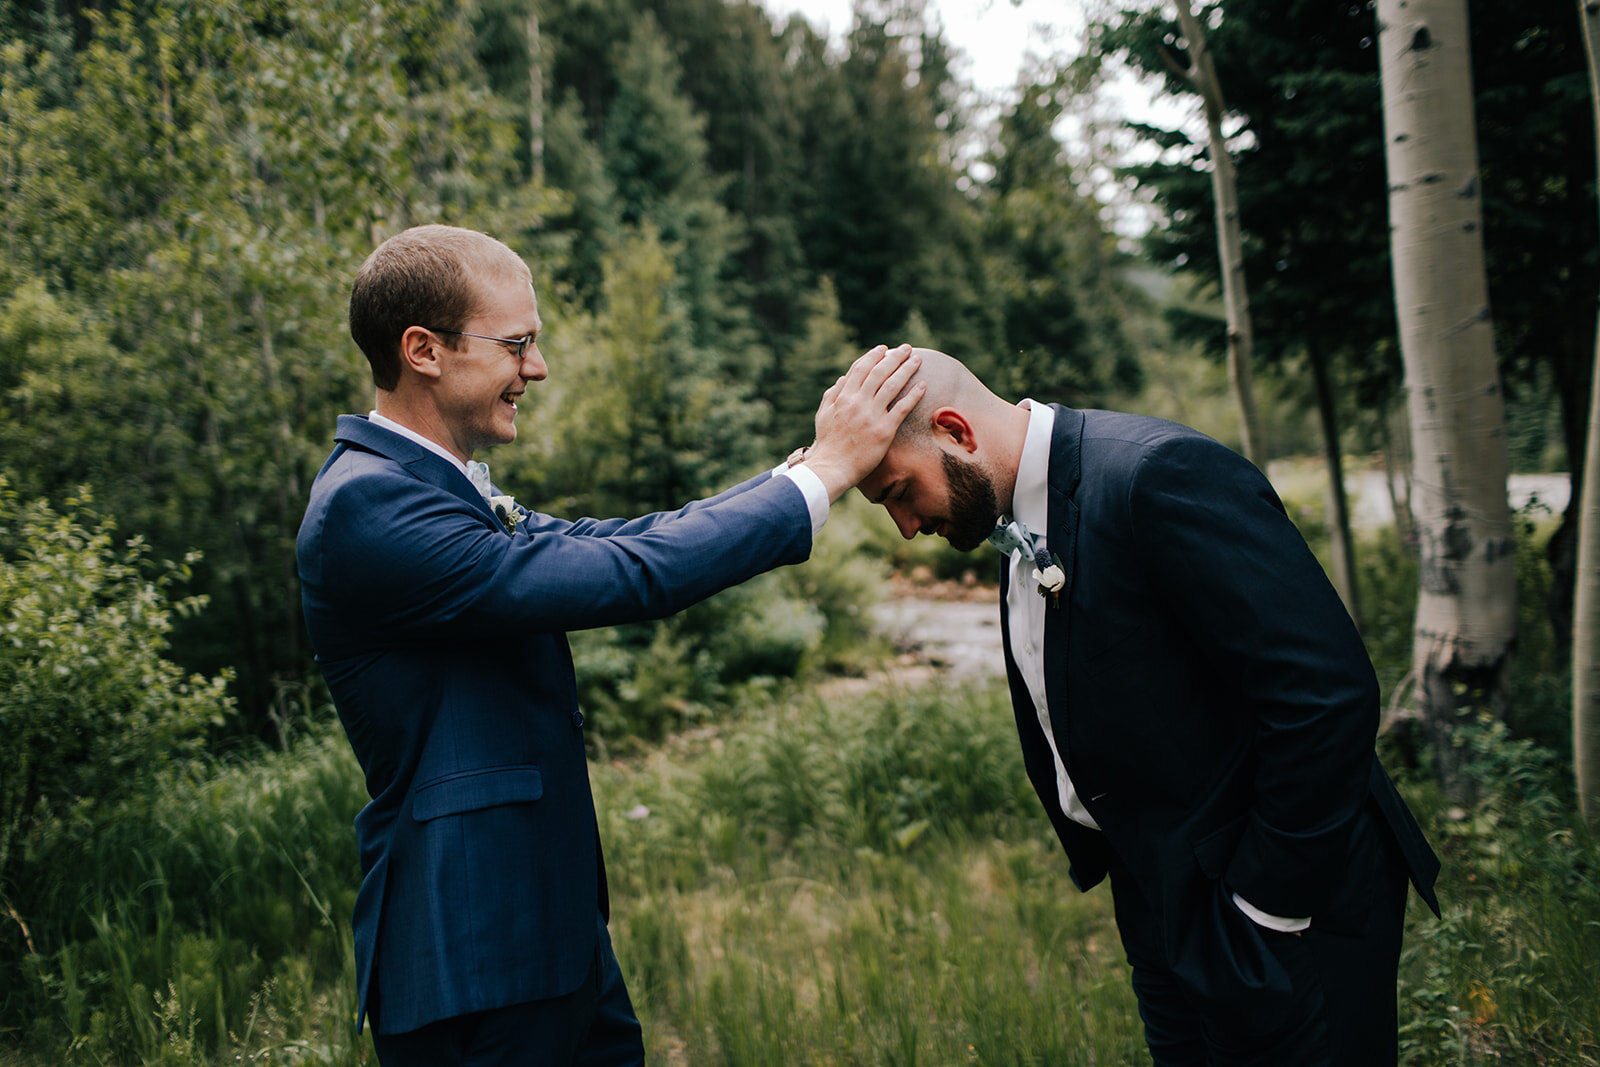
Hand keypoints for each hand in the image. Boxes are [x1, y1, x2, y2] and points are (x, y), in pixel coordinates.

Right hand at [801, 344, 924, 501]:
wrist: (832, 468)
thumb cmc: (827, 444)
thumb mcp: (823, 415)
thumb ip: (832, 395)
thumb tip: (843, 379)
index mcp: (843, 397)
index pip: (860, 369)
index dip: (873, 356)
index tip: (884, 349)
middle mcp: (858, 403)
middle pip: (880, 372)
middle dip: (894, 357)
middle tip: (906, 348)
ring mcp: (872, 416)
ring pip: (893, 385)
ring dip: (906, 369)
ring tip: (917, 359)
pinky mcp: (884, 431)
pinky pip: (902, 408)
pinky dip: (914, 395)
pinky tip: (923, 385)